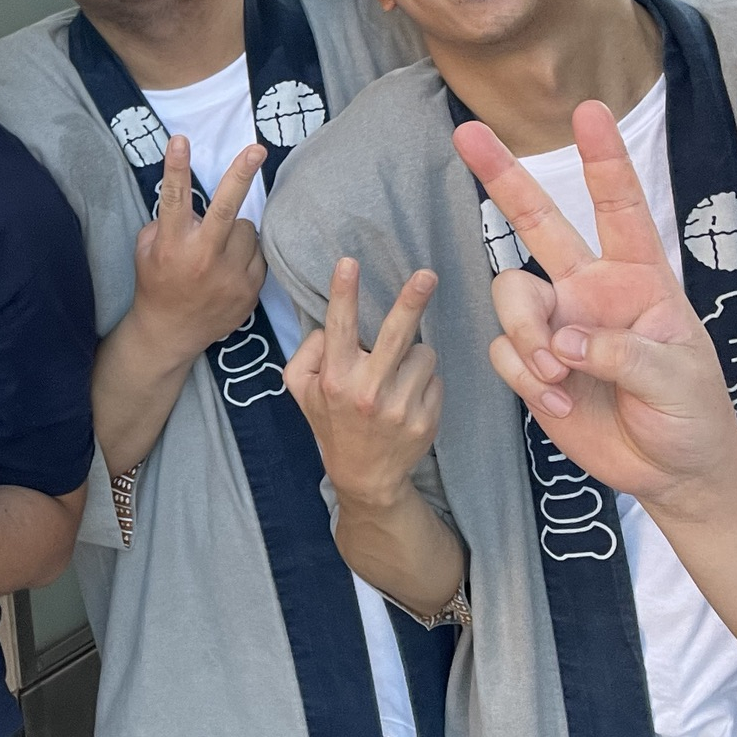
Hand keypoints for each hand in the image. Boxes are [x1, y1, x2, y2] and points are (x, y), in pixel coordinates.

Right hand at [127, 137, 266, 364]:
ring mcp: (230, 276)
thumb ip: (165, 224)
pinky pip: (258, 253)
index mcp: (172, 245)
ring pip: (247, 229)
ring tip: (219, 249)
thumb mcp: (146, 251)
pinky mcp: (250, 289)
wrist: (171, 333)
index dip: (176, 167)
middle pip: (226, 209)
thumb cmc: (157, 283)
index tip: (180, 140)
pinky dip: (246, 253)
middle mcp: (202, 258)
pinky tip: (230, 267)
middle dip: (241, 175)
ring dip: (236, 231)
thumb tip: (191, 203)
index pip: (174, 199)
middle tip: (257, 149)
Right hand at [284, 260, 441, 509]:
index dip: (344, 292)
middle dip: (412, 301)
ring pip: (424, 354)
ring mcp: (400, 408)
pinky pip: (435, 379)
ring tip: (396, 379)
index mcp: (336, 378)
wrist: (364, 474)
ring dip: (413, 359)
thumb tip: (330, 326)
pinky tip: (408, 400)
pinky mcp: (426, 419)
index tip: (349, 262)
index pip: (339, 327)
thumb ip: (308, 351)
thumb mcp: (301, 389)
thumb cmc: (332, 421)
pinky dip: (424, 383)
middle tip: (428, 275)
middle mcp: (368, 391)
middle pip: (397, 335)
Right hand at [452, 104, 736, 509]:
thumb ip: (624, 354)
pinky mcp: (532, 363)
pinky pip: (503, 351)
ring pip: (510, 296)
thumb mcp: (679, 380)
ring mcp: (557, 323)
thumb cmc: (691, 414)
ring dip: (526, 336)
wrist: (669, 470)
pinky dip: (525, 378)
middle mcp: (591, 290)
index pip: (620, 209)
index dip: (605, 160)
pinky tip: (560, 403)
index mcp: (640, 279)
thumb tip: (564, 342)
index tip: (589, 111)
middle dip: (502, 175)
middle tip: (466, 132)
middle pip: (537, 221)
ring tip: (557, 376)